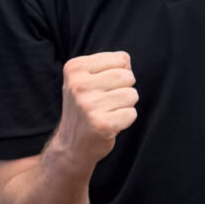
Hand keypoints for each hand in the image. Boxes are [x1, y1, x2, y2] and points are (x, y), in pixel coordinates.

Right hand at [54, 51, 138, 167]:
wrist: (72, 145)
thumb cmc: (86, 106)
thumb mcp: (86, 78)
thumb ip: (109, 64)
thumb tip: (127, 64)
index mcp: (74, 68)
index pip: (121, 59)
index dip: (119, 73)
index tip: (101, 86)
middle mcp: (78, 85)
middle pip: (128, 76)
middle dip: (124, 89)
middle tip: (106, 102)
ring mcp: (89, 105)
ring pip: (132, 94)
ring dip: (125, 105)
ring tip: (107, 112)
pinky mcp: (101, 124)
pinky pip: (132, 114)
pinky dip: (125, 120)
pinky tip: (110, 124)